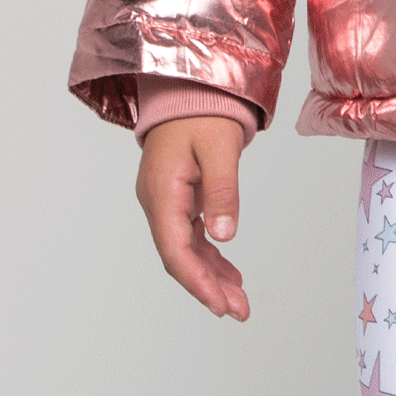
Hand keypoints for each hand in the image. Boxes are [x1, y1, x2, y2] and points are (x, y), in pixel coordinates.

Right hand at [135, 117, 249, 320]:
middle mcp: (157, 201)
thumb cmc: (204, 109)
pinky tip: (227, 271)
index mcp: (162, 191)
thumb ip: (223, 191)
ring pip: (184, 249)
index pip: (175, 250)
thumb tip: (224, 236)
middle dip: (207, 287)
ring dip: (209, 275)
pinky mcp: (176, 196)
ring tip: (237, 299)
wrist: (191, 84)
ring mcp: (164, 200)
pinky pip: (189, 234)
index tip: (220, 304)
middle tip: (237, 311)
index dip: (197, 281)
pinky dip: (208, 254)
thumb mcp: (220, 148)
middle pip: (179, 256)